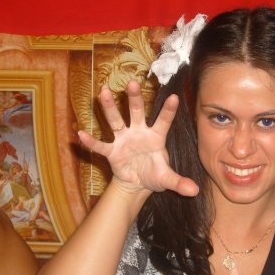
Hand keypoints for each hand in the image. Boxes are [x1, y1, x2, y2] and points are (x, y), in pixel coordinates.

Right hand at [78, 81, 198, 196]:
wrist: (137, 184)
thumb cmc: (154, 175)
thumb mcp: (167, 179)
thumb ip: (179, 182)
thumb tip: (195, 190)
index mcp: (156, 137)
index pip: (164, 121)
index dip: (168, 111)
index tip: (174, 97)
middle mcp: (139, 133)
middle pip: (136, 112)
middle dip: (134, 99)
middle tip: (132, 83)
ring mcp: (124, 140)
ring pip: (116, 121)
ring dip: (110, 108)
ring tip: (104, 92)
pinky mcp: (112, 151)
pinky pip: (100, 145)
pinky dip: (91, 141)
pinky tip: (80, 133)